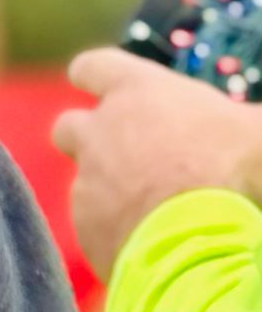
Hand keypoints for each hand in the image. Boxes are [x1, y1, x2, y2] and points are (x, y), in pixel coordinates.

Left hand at [53, 48, 261, 281]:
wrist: (213, 239)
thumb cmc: (240, 167)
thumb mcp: (253, 128)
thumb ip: (239, 119)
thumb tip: (248, 124)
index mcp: (138, 92)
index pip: (93, 67)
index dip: (97, 77)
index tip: (108, 91)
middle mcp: (101, 131)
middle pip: (69, 126)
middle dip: (90, 140)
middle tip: (127, 159)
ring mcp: (88, 182)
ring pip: (83, 183)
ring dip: (108, 193)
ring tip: (153, 213)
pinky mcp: (87, 229)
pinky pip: (95, 228)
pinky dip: (116, 234)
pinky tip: (152, 245)